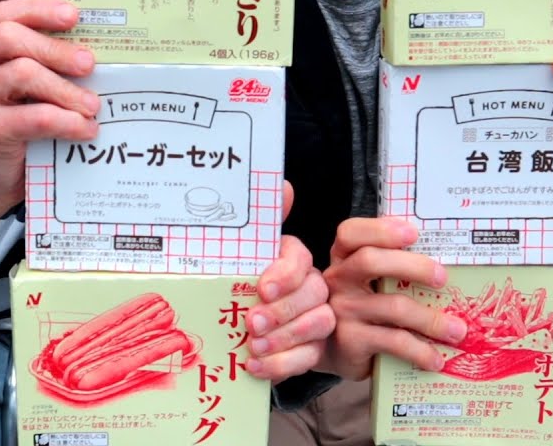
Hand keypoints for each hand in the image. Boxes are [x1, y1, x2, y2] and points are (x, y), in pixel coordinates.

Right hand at [0, 0, 100, 240]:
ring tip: (94, 105)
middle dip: (56, 48)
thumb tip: (101, 47)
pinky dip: (66, 121)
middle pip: (10, 38)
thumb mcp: (29, 88)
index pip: (5, 14)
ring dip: (66, 89)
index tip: (75, 15)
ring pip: (22, 74)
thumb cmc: (17, 126)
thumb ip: (48, 63)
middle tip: (90, 64)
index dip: (40, 10)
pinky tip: (86, 129)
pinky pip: (32, 117)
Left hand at [246, 182, 334, 382]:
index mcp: (292, 258)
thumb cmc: (238, 282)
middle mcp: (311, 285)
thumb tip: (283, 186)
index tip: (262, 288)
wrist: (233, 324)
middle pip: (314, 293)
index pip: (300, 258)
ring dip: (285, 338)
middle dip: (284, 310)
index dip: (284, 273)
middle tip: (253, 322)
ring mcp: (316, 317)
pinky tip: (255, 367)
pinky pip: (308, 358)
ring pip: (319, 324)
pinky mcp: (313, 348)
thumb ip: (259, 221)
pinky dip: (282, 365)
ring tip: (254, 347)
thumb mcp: (240, 252)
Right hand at [320, 217, 467, 379]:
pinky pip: (393, 341)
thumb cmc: (364, 307)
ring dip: (431, 319)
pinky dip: (420, 350)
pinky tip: (436, 358)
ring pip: (392, 306)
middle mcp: (339, 279)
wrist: (337, 351)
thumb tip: (450, 267)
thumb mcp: (370, 282)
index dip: (380, 229)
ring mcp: (342, 310)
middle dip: (413, 266)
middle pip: (370, 261)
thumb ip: (394, 269)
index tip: (413, 233)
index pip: (351, 233)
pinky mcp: (350, 341)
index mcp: (345, 257)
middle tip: (443, 278)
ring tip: (457, 330)